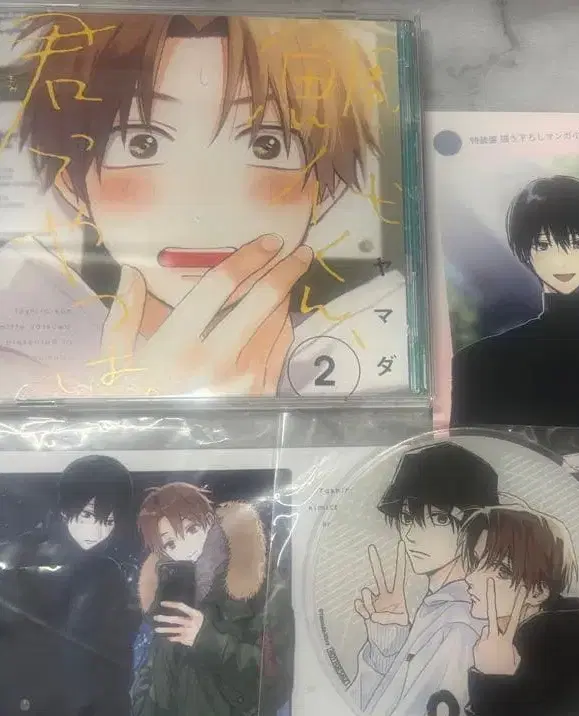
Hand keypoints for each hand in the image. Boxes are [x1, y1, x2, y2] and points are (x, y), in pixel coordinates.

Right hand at [97, 234, 311, 395]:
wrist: (160, 449)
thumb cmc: (134, 399)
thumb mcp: (116, 358)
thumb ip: (126, 313)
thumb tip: (132, 271)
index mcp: (179, 344)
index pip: (221, 286)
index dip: (247, 258)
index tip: (267, 241)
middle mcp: (218, 359)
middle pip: (262, 301)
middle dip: (285, 271)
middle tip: (300, 252)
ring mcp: (245, 379)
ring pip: (276, 323)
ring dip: (286, 297)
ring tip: (289, 277)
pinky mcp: (260, 394)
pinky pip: (280, 348)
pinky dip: (284, 326)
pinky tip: (281, 315)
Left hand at [154, 602, 204, 646]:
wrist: (212, 637)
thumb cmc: (205, 623)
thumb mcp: (200, 615)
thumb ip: (190, 613)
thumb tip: (178, 608)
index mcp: (195, 614)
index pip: (181, 606)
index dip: (171, 604)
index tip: (162, 603)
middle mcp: (191, 622)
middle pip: (175, 619)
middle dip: (164, 618)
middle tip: (156, 617)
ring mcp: (188, 631)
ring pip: (174, 630)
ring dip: (164, 629)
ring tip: (156, 629)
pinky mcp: (187, 639)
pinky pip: (176, 638)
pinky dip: (171, 638)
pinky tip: (167, 637)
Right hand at [354, 542, 408, 626]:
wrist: (388, 645)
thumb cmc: (400, 633)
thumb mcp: (400, 624)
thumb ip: (387, 618)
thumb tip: (372, 615)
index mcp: (398, 596)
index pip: (399, 575)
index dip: (400, 561)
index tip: (401, 544)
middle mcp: (385, 596)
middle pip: (379, 576)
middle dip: (375, 562)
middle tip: (371, 547)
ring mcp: (375, 602)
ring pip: (367, 593)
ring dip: (368, 602)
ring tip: (373, 615)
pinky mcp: (366, 611)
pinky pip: (360, 606)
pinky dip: (362, 610)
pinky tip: (365, 613)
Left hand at [472, 579, 526, 675]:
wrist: (492, 685)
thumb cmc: (506, 673)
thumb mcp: (515, 659)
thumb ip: (512, 647)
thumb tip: (506, 640)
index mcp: (507, 640)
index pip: (514, 619)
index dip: (519, 603)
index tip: (522, 588)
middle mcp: (494, 637)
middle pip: (493, 614)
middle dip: (492, 596)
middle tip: (490, 580)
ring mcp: (483, 640)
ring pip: (486, 632)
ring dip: (488, 639)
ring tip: (492, 655)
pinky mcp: (475, 646)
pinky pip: (480, 643)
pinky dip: (482, 648)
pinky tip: (486, 659)